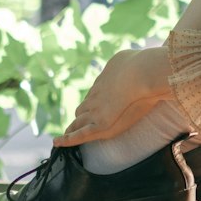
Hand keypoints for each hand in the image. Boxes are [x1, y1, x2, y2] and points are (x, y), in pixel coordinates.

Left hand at [54, 47, 171, 146]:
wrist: (142, 73)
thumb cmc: (139, 64)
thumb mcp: (126, 57)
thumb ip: (121, 64)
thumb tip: (124, 62)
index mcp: (102, 81)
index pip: (93, 95)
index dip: (93, 101)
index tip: (94, 105)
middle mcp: (96, 95)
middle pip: (83, 107)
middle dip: (82, 114)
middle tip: (79, 121)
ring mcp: (96, 109)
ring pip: (79, 120)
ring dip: (75, 126)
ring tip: (69, 134)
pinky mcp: (100, 123)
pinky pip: (80, 135)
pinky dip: (68, 139)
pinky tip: (58, 142)